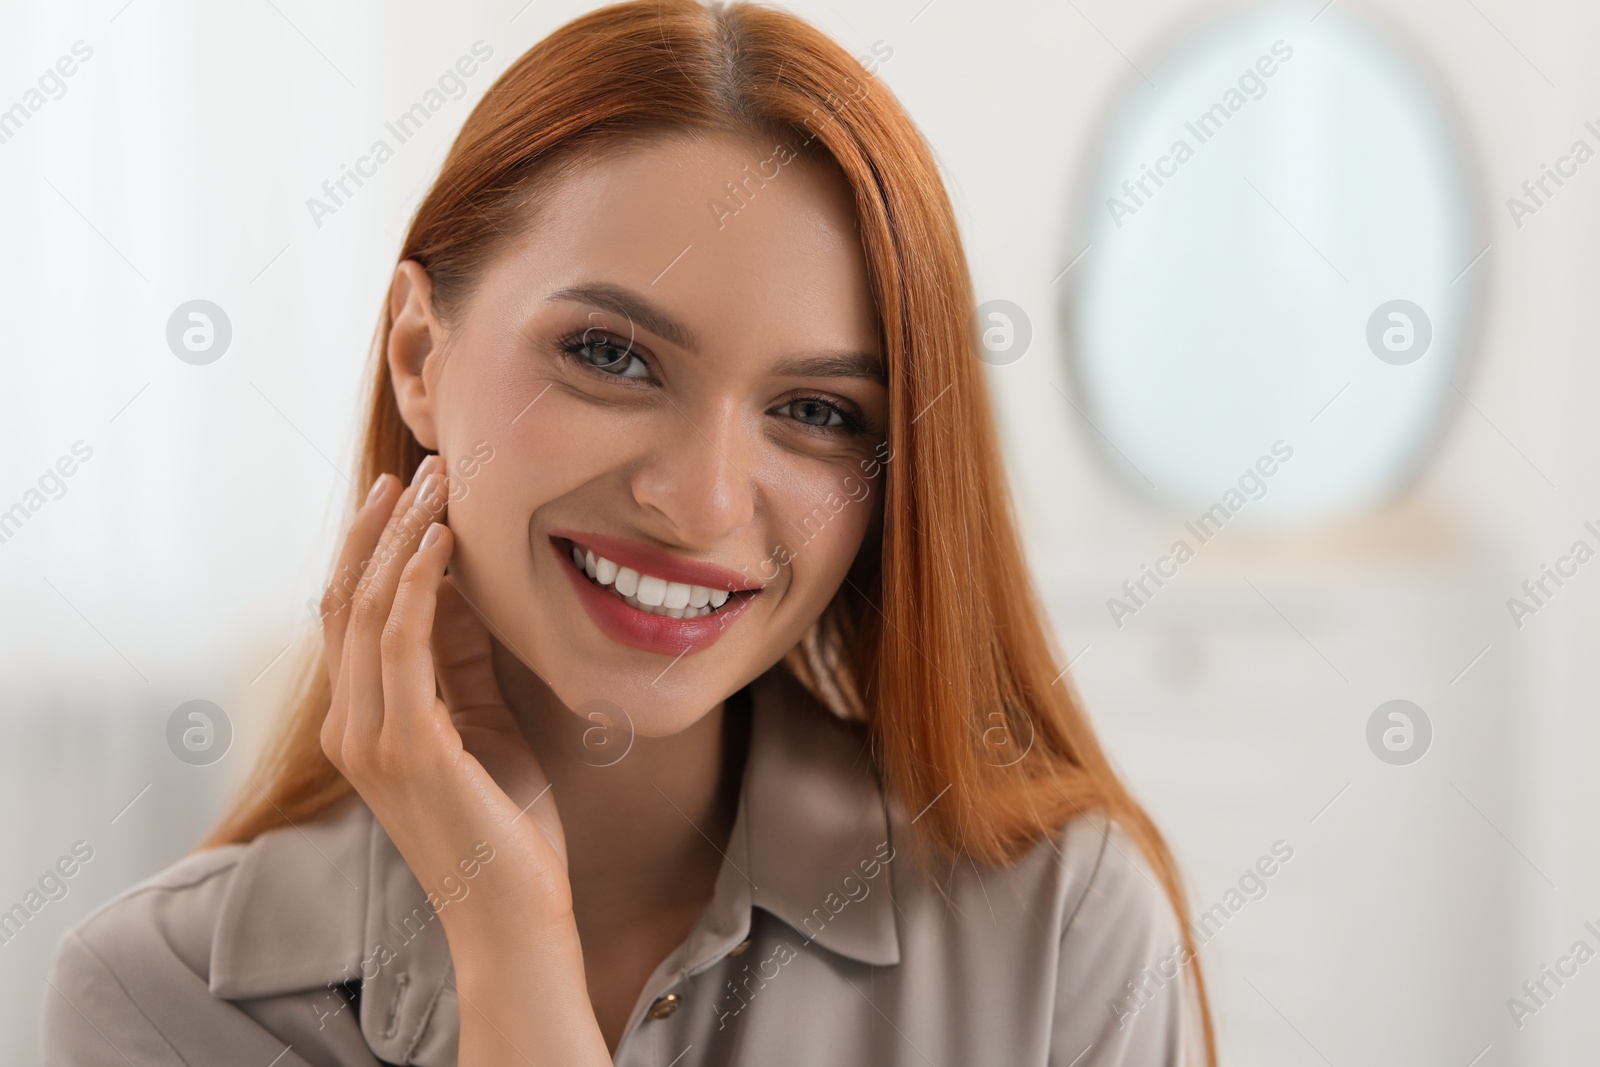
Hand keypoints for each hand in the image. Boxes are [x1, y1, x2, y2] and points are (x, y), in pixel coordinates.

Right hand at [319, 454, 568, 924]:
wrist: (514, 912)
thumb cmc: (507, 822)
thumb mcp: (482, 720)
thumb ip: (461, 660)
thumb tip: (460, 585)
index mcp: (362, 722)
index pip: (353, 615)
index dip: (377, 548)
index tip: (412, 490)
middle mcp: (349, 726)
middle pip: (346, 600)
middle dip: (382, 526)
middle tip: (421, 467)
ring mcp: (369, 737)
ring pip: (367, 609)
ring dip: (402, 537)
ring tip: (437, 482)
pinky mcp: (406, 746)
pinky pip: (401, 642)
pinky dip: (418, 581)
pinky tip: (444, 539)